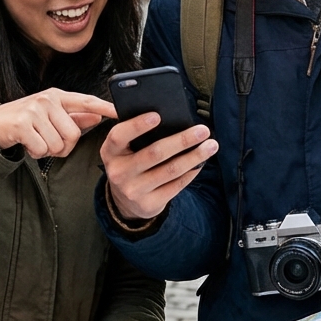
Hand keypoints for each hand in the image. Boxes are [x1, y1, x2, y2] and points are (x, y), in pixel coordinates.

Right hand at [0, 89, 116, 158]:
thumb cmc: (26, 121)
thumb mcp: (50, 115)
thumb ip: (74, 117)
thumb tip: (98, 116)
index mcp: (57, 96)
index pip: (86, 101)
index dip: (104, 107)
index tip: (120, 113)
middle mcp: (47, 99)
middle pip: (73, 133)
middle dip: (63, 146)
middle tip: (49, 141)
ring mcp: (34, 110)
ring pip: (58, 144)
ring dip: (48, 150)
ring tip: (36, 141)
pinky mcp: (22, 123)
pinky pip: (42, 149)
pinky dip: (36, 153)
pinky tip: (28, 144)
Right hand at [101, 114, 217, 219]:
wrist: (125, 200)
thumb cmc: (130, 162)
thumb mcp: (124, 149)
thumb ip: (137, 135)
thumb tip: (173, 119)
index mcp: (110, 152)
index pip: (119, 136)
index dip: (137, 125)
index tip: (157, 115)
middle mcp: (119, 172)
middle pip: (154, 153)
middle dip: (182, 140)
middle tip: (203, 130)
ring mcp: (133, 190)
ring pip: (170, 170)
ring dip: (194, 156)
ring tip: (211, 145)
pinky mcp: (148, 204)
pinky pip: (176, 186)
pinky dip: (191, 172)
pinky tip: (201, 162)